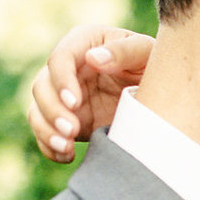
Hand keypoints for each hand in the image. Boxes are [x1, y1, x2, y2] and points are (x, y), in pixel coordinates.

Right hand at [27, 25, 155, 161]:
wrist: (161, 94)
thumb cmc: (154, 64)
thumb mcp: (146, 53)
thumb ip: (124, 51)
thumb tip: (93, 58)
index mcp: (83, 43)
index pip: (60, 59)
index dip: (62, 81)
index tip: (75, 102)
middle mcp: (67, 68)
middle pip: (42, 86)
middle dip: (52, 110)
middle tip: (72, 130)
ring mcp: (64, 95)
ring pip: (38, 110)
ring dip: (47, 130)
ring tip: (66, 146)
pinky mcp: (68, 118)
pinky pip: (46, 132)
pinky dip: (50, 146)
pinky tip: (66, 156)